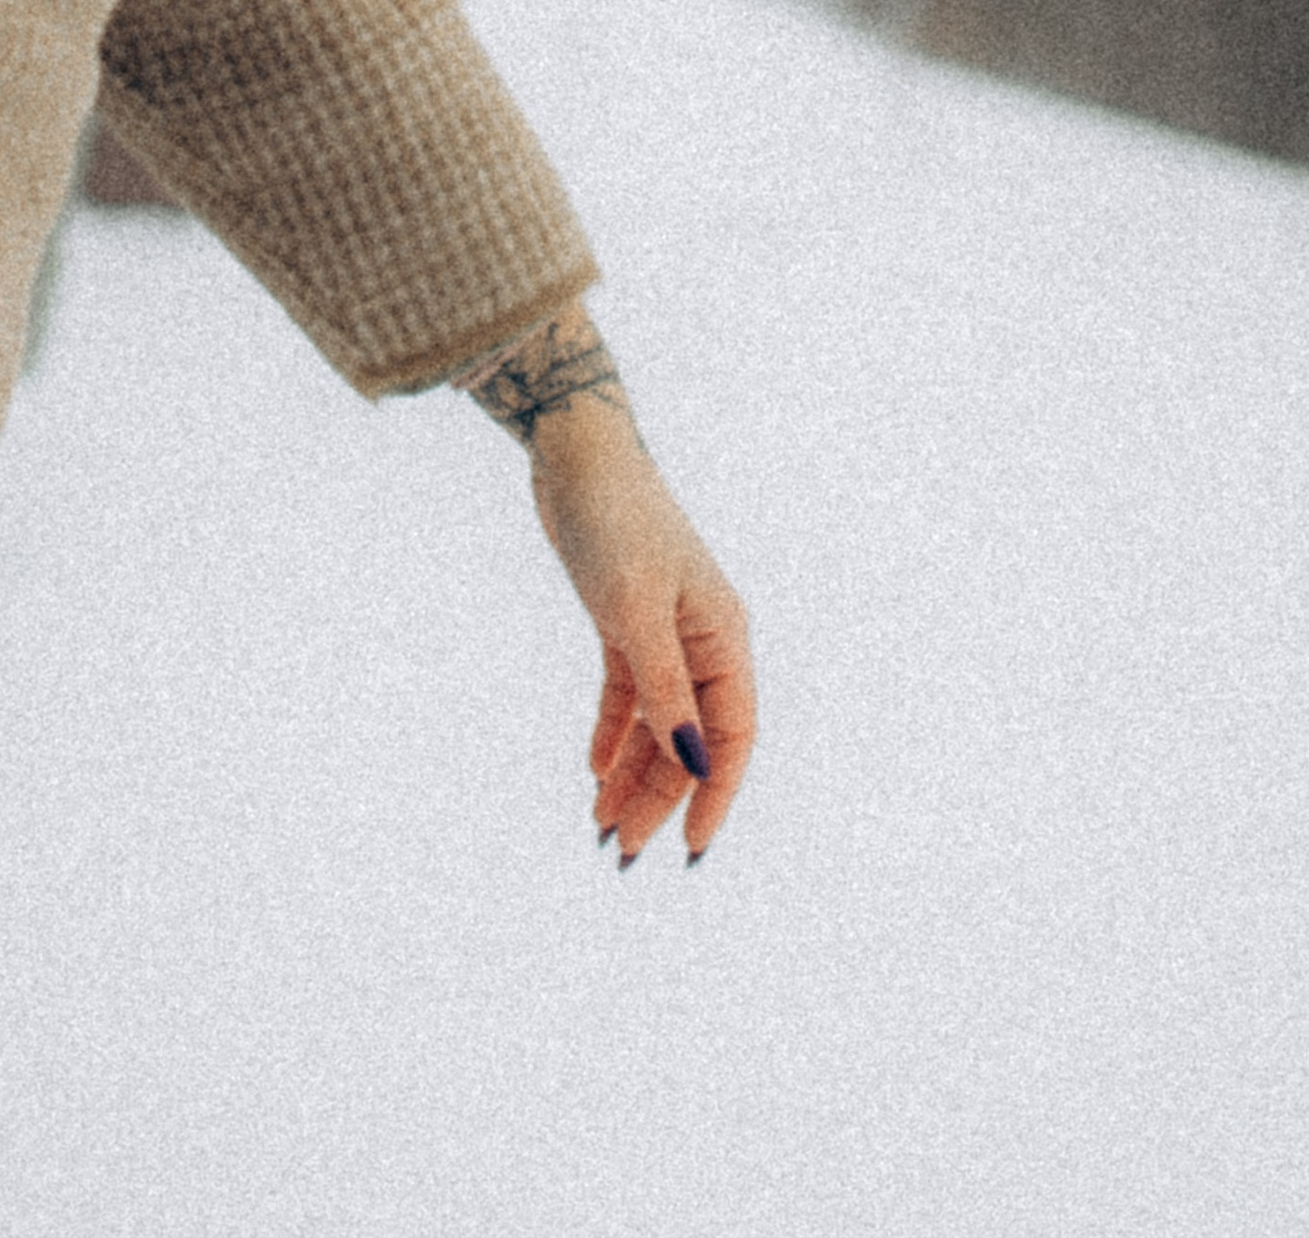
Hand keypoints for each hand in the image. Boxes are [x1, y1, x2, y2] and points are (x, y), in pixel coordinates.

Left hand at [471, 309, 754, 863]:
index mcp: (724, 637)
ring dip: (632, 774)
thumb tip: (689, 763)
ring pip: (657, 722)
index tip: (691, 850)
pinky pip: (629, 695)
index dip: (715, 796)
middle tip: (621, 852)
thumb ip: (664, 690)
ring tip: (601, 828)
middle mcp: (703, 640)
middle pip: (689, 738)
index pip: (731, 736)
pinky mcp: (625, 620)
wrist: (577, 455)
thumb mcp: (635, 612)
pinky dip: (613, 733)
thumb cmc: (615, 523)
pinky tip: (593, 771)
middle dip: (659, 798)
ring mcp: (665, 631)